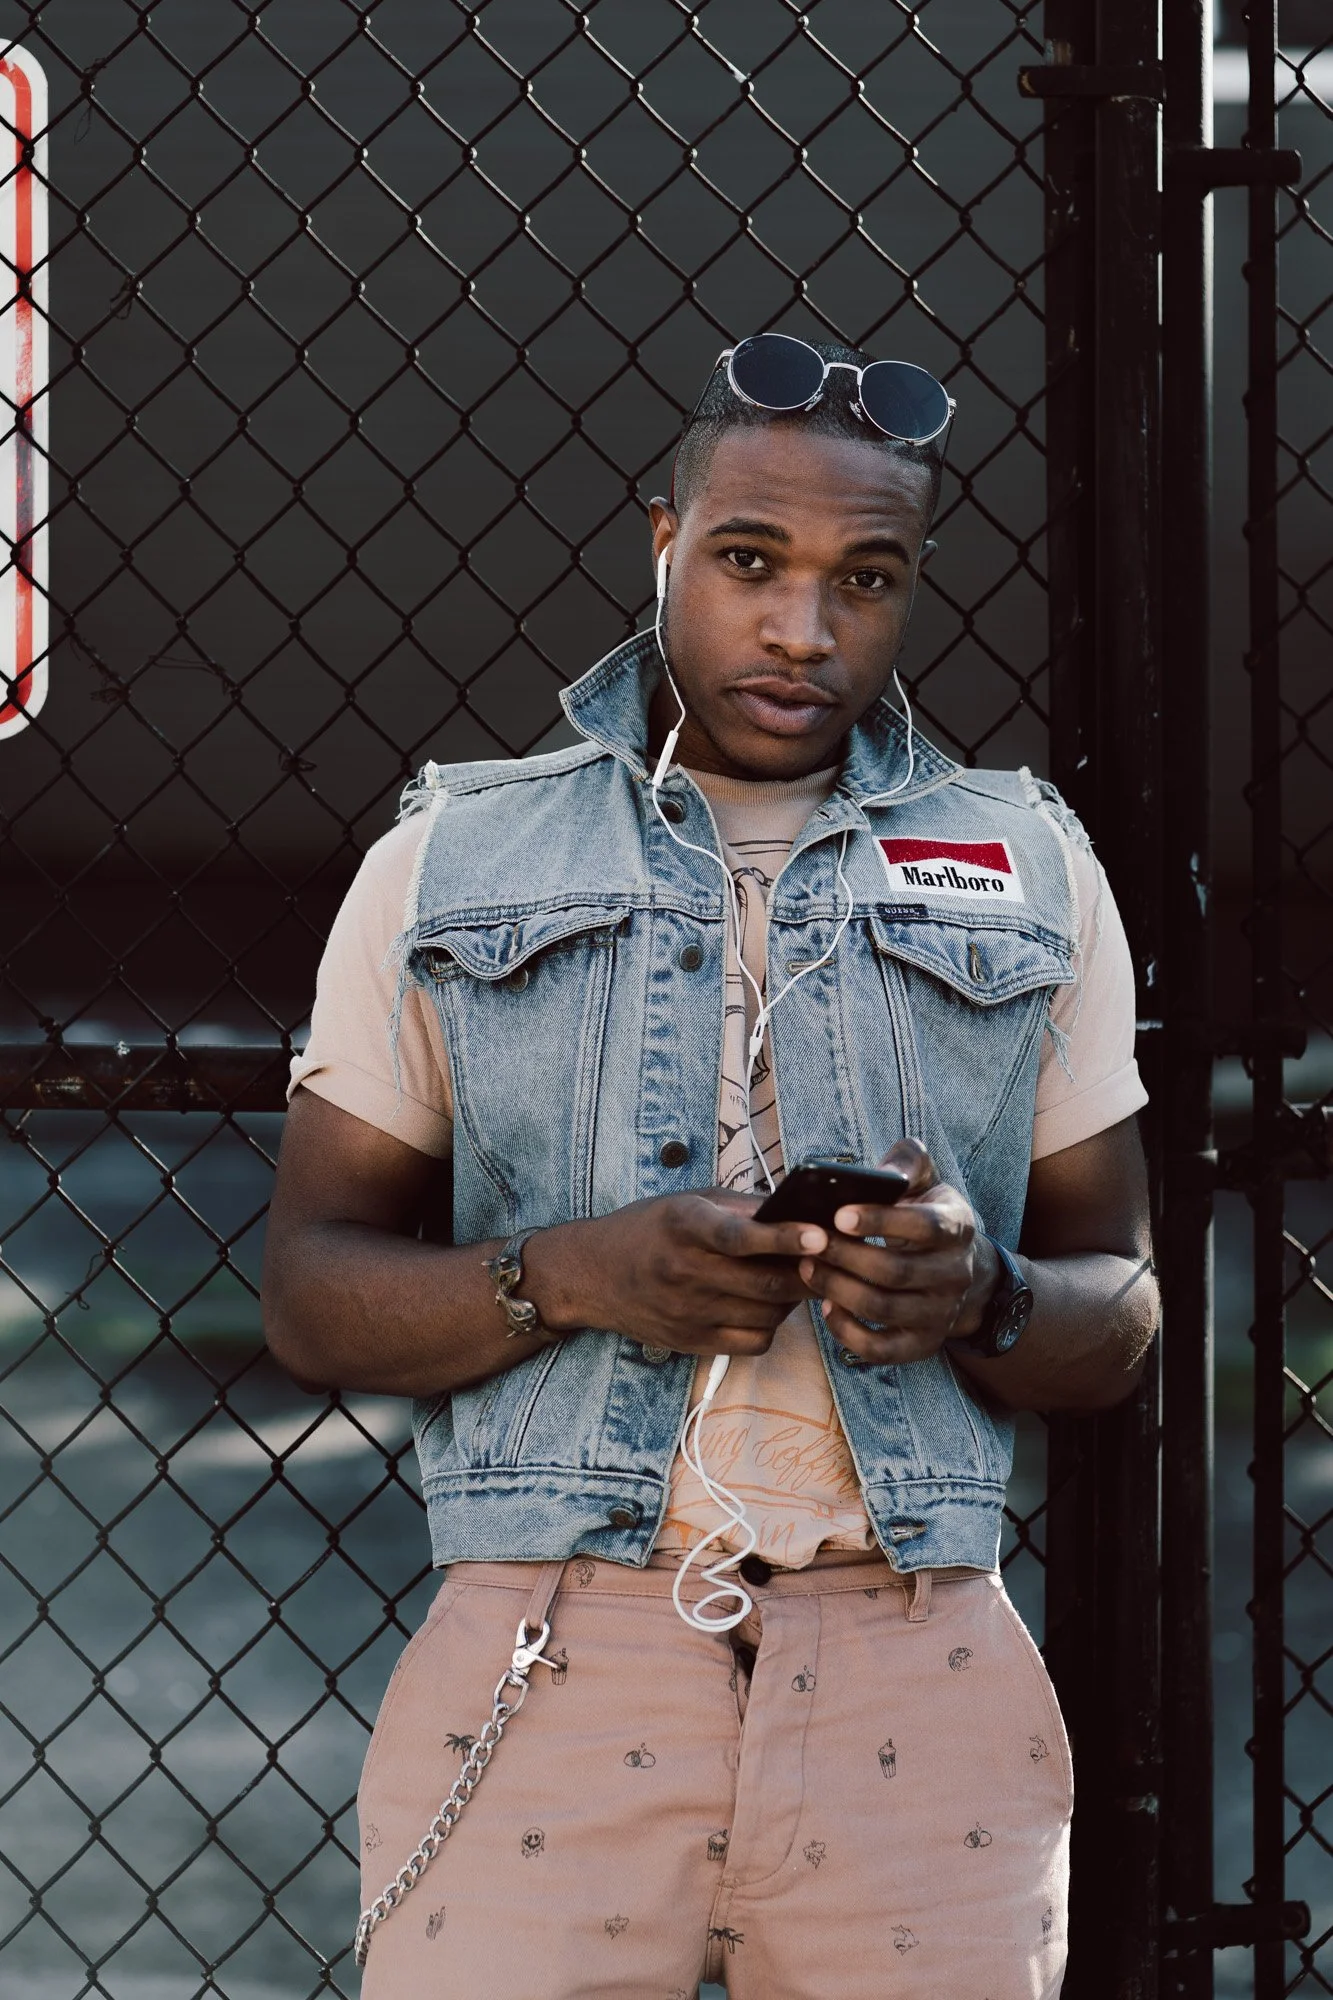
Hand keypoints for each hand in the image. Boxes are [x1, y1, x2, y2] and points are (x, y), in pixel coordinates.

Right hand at [545, 1190, 828, 1356]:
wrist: (592, 1274)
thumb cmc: (649, 1229)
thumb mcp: (689, 1201)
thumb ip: (742, 1207)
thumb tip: (800, 1211)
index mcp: (684, 1225)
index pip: (740, 1236)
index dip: (784, 1237)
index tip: (820, 1236)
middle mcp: (684, 1270)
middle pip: (766, 1283)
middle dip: (808, 1274)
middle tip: (830, 1263)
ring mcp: (687, 1312)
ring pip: (768, 1315)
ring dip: (792, 1299)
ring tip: (793, 1280)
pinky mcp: (691, 1342)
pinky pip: (755, 1342)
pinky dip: (772, 1326)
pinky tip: (766, 1306)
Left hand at [796, 1139, 999, 1364]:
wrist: (958, 1267)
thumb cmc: (926, 1214)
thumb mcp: (925, 1181)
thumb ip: (907, 1163)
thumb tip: (886, 1172)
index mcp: (957, 1227)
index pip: (924, 1226)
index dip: (880, 1221)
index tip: (839, 1214)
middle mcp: (955, 1274)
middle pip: (895, 1272)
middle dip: (845, 1256)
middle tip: (809, 1242)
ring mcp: (940, 1314)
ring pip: (883, 1309)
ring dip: (837, 1289)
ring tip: (807, 1267)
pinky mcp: (921, 1345)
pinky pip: (880, 1350)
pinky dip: (847, 1331)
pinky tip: (826, 1305)